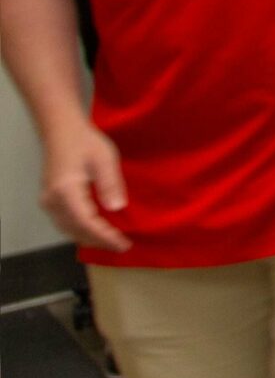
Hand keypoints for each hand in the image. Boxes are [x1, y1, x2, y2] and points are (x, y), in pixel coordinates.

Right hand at [40, 121, 130, 251]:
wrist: (61, 131)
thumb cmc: (85, 142)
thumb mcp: (104, 159)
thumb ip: (110, 184)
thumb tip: (117, 208)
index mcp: (66, 191)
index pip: (86, 222)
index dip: (105, 236)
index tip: (123, 244)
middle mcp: (52, 200)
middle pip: (75, 230)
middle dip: (99, 241)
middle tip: (122, 246)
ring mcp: (48, 202)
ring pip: (68, 229)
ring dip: (89, 238)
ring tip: (112, 241)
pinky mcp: (49, 200)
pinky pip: (64, 222)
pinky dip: (81, 230)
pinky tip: (96, 230)